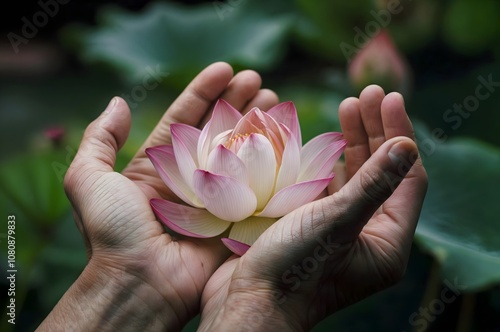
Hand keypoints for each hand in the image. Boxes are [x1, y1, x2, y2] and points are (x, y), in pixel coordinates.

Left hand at [37, 62, 278, 330]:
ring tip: (275, 100)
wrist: (139, 282)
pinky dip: (271, 162)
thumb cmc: (111, 230)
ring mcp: (214, 197)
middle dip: (237, 103)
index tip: (225, 69)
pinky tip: (285, 139)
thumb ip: (99, 138)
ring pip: (241, 152)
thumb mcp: (87, 178)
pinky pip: (256, 185)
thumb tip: (118, 102)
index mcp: (157, 165)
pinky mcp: (235, 218)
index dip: (204, 92)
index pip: (184, 118)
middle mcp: (189, 178)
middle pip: (218, 130)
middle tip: (259, 81)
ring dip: (257, 125)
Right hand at [198, 85, 427, 330]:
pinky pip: (330, 188)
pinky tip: (325, 140)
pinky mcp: (313, 227)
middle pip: (381, 172)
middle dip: (376, 131)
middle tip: (367, 94)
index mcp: (388, 241)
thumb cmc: (294, 267)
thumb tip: (408, 145)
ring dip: (353, 142)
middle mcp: (369, 235)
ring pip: (355, 178)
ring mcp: (340, 231)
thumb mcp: (337, 222)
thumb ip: (374, 183)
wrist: (249, 302)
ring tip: (347, 107)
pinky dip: (330, 162)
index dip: (400, 134)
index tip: (389, 98)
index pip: (407, 177)